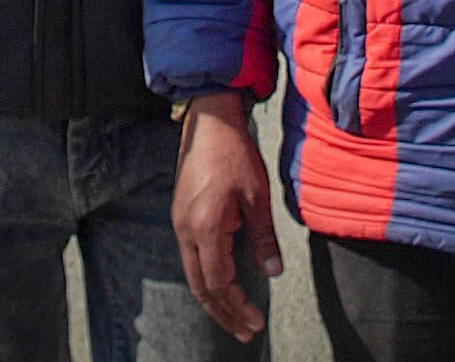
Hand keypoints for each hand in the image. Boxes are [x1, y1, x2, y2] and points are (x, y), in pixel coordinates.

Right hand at [171, 92, 279, 343]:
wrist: (210, 122)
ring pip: (193, 274)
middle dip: (223, 313)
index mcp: (206, 228)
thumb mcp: (257, 196)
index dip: (238, 306)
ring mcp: (180, 223)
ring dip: (214, 299)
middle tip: (245, 333)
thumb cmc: (236, 155)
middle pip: (201, 286)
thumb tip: (273, 271)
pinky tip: (221, 285)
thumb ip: (264, 237)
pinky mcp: (181, 216)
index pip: (219, 282)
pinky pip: (191, 258)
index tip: (257, 322)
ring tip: (234, 318)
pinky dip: (206, 279)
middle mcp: (186, 230)